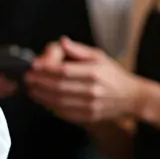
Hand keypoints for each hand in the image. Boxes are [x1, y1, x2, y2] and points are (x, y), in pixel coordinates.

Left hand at [24, 36, 143, 122]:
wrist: (131, 98)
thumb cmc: (112, 74)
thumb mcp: (99, 56)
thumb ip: (78, 50)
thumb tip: (61, 42)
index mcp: (94, 72)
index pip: (64, 71)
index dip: (46, 69)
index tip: (33, 66)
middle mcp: (92, 89)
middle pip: (58, 86)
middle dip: (39, 82)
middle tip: (28, 78)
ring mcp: (90, 105)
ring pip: (59, 101)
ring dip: (41, 96)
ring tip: (31, 89)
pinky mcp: (88, 116)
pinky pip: (65, 113)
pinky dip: (51, 107)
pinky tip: (43, 100)